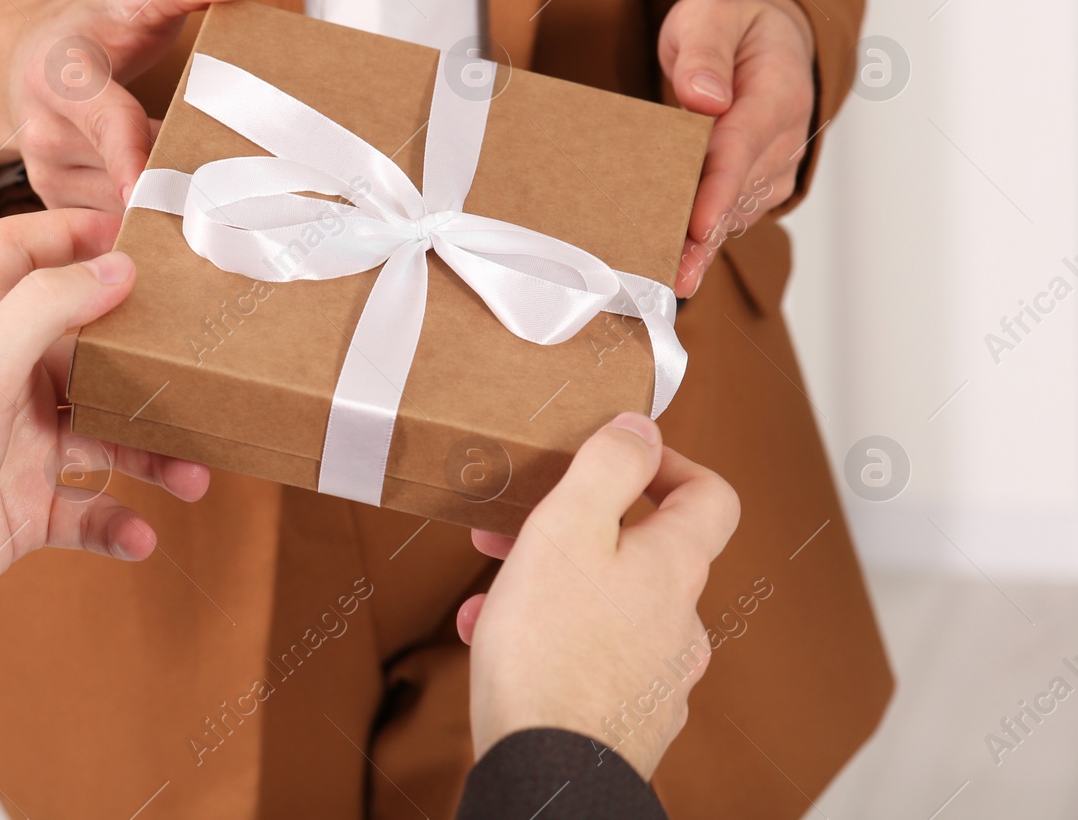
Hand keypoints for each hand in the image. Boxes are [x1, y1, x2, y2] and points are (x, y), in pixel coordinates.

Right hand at [0, 0, 251, 210]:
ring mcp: (45, 178)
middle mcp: (44, 133)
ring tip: (207, 183)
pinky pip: (113, 226)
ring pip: (125, 207)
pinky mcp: (56, 207)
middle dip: (182, 178)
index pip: (105, 122)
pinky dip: (149, 218)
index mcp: (60, 76)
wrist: (25, 64)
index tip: (145, 189)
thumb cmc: (91, 27)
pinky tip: (175, 200)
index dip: (128, 155)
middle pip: (129, 174)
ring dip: (169, 201)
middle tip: (239, 182)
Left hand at [0, 209, 210, 637]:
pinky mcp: (22, 513)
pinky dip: (120, 523)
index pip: (14, 255)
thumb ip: (45, 308)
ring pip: (103, 437)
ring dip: (151, 456)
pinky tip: (140, 537)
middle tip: (195, 373)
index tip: (128, 236)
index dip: (62, 232)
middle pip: (87, 354)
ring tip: (192, 477)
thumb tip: (116, 266)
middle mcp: (3, 388)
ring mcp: (15, 451)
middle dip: (145, 368)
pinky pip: (89, 512)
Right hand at [458, 413, 739, 780]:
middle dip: (576, 528)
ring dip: (551, 586)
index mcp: (675, 567)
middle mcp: (680, 622)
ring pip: (608, 606)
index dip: (668, 464)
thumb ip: (609, 466)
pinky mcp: (626, 719)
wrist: (549, 773)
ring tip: (491, 593)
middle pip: (643, 552)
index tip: (618, 458)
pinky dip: (547, 641)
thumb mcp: (569, 527)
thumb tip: (642, 428)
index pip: (711, 496)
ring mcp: (658, 677)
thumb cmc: (552, 652)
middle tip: (517, 525)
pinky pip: (590, 660)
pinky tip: (492, 642)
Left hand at [659, 0, 815, 296]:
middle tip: (663, 275)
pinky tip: (667, 261)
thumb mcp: (711, 14)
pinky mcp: (761, 184)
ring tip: (656, 276)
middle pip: (737, 193)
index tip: (696, 227)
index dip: (718, 191)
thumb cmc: (733, 27)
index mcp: (777, 92)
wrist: (769, 39)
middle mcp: (784, 137)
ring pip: (735, 214)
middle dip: (702, 236)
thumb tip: (705, 98)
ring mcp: (775, 165)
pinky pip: (730, 216)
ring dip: (699, 246)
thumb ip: (704, 52)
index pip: (743, 148)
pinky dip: (701, 239)